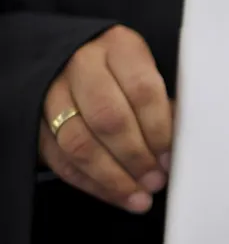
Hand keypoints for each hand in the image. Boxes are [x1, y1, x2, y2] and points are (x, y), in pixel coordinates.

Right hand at [39, 25, 171, 212]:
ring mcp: (53, 90)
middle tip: (155, 180)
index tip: (170, 158)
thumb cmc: (128, 75)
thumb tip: (177, 152)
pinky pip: (60, 158)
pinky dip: (90, 183)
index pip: (142, 90)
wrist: (81, 62)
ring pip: (79, 142)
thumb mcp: (151, 76)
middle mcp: (82, 64)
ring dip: (112, 177)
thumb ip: (165, 109)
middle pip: (108, 118)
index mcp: (120, 47)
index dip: (159, 130)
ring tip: (138, 196)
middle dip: (135, 157)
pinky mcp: (35, 119)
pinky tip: (114, 194)